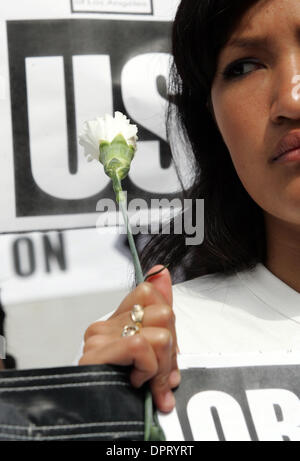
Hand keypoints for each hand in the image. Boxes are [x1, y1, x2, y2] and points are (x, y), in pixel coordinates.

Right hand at [79, 265, 179, 412]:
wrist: (100, 420)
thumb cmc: (126, 388)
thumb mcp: (153, 349)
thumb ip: (159, 310)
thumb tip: (160, 270)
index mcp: (117, 320)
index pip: (151, 292)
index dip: (168, 324)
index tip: (163, 351)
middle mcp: (105, 325)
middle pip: (164, 313)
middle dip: (171, 351)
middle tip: (159, 373)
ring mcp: (99, 338)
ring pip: (160, 333)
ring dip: (162, 367)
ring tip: (146, 380)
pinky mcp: (97, 353)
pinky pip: (140, 346)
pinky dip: (148, 370)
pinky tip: (135, 381)